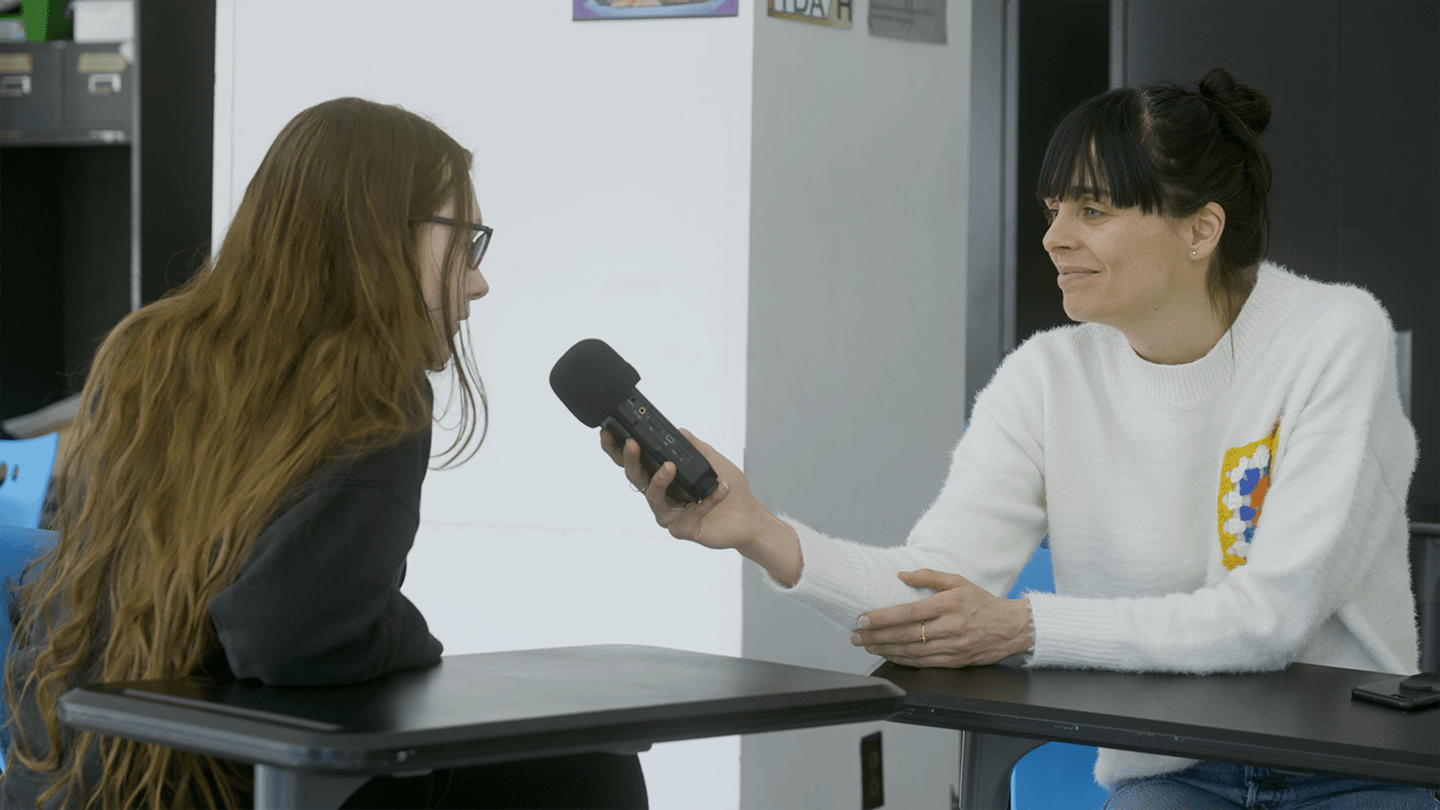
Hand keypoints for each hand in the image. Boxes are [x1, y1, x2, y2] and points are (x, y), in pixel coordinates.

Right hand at [600, 428, 802, 583]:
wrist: (749, 514)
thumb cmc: (728, 487)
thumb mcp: (711, 460)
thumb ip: (694, 446)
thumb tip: (678, 430)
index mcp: (663, 479)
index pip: (636, 463)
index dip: (618, 450)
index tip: (609, 433)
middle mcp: (662, 497)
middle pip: (637, 479)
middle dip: (631, 460)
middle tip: (633, 444)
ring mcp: (670, 515)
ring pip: (654, 498)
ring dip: (660, 481)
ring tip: (670, 466)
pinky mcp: (684, 530)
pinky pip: (690, 513)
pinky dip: (706, 500)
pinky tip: (720, 487)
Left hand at [849, 569, 1033, 667]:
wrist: (1012, 627)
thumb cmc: (983, 603)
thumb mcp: (958, 581)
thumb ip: (928, 576)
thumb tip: (901, 574)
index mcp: (949, 604)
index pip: (908, 612)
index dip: (883, 617)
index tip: (864, 618)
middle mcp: (950, 627)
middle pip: (905, 634)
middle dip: (876, 636)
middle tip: (856, 635)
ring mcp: (953, 647)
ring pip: (912, 652)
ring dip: (885, 650)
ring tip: (867, 645)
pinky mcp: (956, 662)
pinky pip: (924, 663)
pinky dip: (903, 661)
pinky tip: (889, 656)